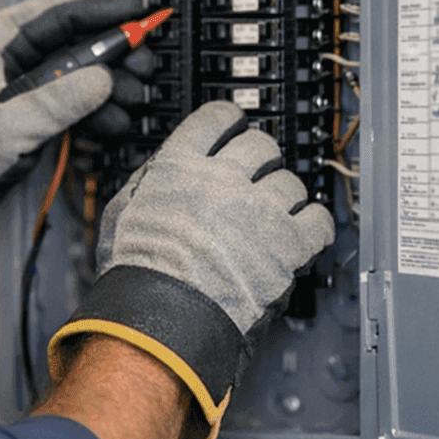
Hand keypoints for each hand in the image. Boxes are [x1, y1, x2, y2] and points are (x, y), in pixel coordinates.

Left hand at [0, 0, 151, 275]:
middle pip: (77, 40)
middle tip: (146, 64)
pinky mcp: (35, 110)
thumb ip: (56, 100)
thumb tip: (102, 79)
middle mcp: (15, 55)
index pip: (59, 11)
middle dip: (116, 53)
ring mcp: (27, 84)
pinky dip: (97, 110)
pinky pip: (76, 100)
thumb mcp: (6, 125)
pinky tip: (115, 121)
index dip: (103, 8)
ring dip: (112, 87)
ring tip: (136, 100)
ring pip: (82, 73)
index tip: (138, 10)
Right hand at [49, 102, 333, 438]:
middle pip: (260, 144)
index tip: (234, 127)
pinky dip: (315, 225)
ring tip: (277, 212)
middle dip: (261, 157)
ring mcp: (259, 209)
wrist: (162, 319)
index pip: (214, 118)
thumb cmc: (136, 276)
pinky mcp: (288, 244)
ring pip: (291, 181)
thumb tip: (163, 164)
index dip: (228, 121)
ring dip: (285, 195)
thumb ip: (145, 180)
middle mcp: (223, 179)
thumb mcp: (119, 213)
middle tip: (258, 173)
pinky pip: (318, 220)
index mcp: (180, 167)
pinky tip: (306, 232)